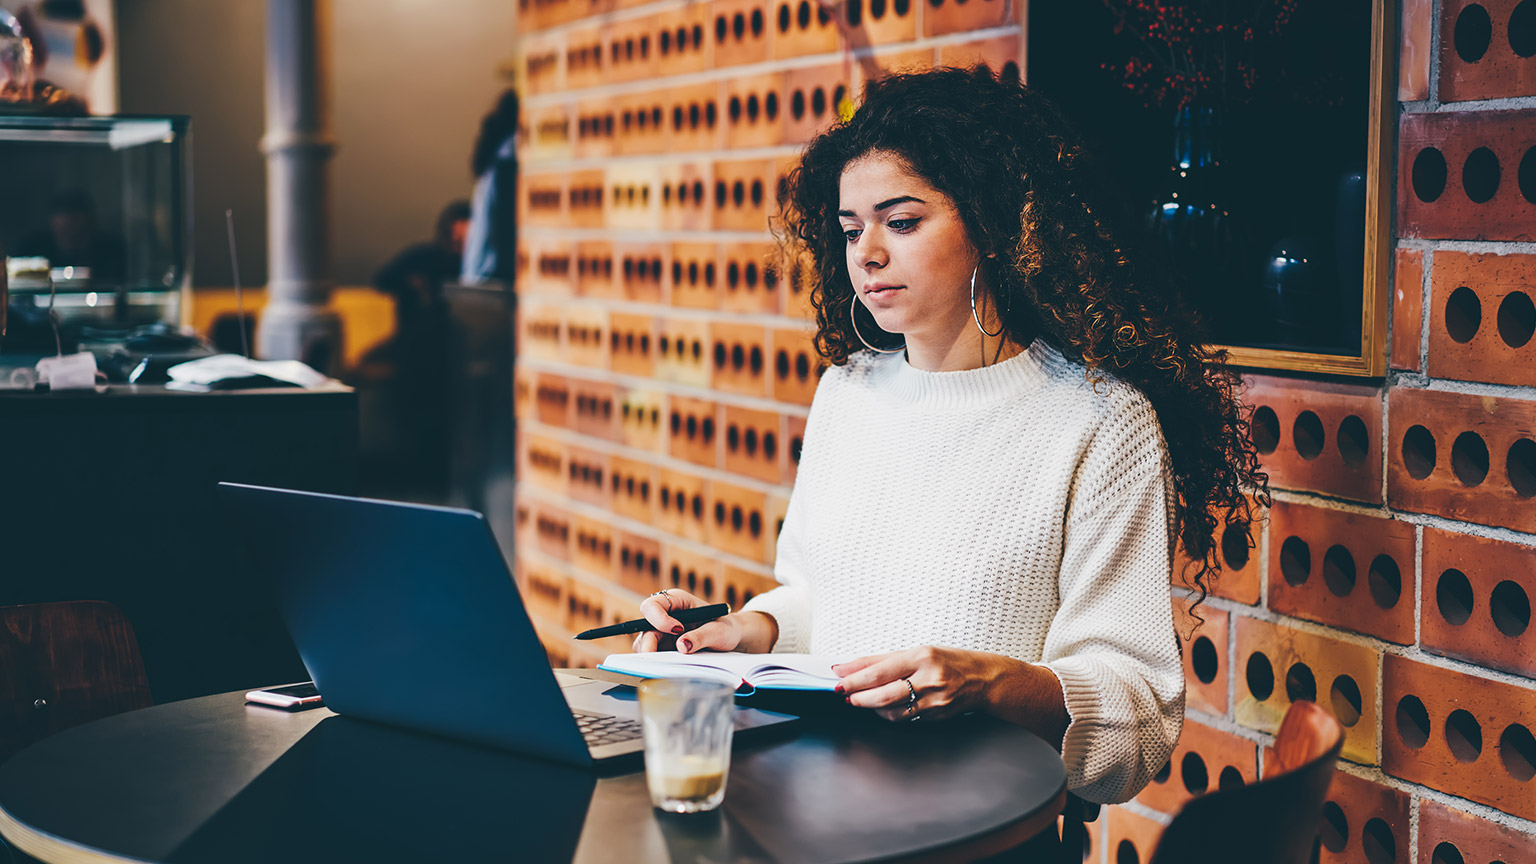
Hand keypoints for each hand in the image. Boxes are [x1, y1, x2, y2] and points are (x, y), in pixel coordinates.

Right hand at [632, 588, 747, 654]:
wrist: (730, 639)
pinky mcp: (664, 647)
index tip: (677, 630)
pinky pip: (653, 655)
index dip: (659, 618)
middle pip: (644, 627)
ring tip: (667, 664)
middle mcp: (665, 616)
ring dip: (651, 655)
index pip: (653, 605)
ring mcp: (663, 632)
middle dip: (648, 644)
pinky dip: (657, 662)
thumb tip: (682, 646)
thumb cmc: (726, 628)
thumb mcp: (719, 631)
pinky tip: (669, 668)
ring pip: (644, 643)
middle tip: (657, 659)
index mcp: (676, 601)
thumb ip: (701, 637)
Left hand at [833, 646, 1008, 722]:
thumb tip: (851, 666)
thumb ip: (884, 660)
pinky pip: (904, 718)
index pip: (881, 670)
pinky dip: (887, 713)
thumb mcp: (919, 651)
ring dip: (870, 707)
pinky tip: (880, 707)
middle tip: (843, 694)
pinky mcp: (936, 717)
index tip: (838, 678)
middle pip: (884, 694)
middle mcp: (929, 680)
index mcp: (923, 657)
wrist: (985, 680)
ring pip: (891, 710)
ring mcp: (934, 701)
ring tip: (859, 700)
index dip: (855, 677)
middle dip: (858, 696)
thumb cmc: (951, 661)